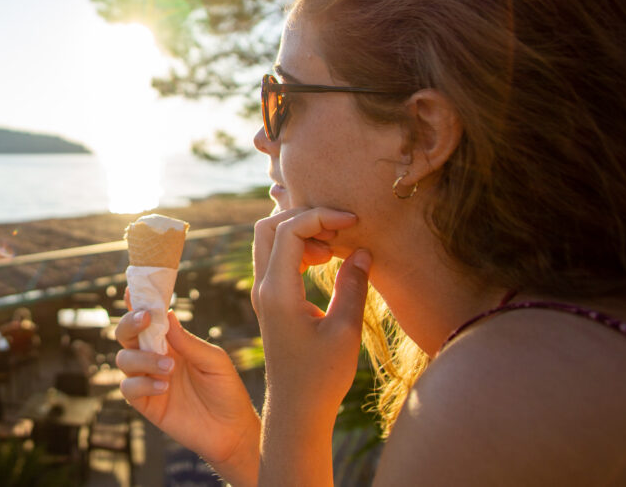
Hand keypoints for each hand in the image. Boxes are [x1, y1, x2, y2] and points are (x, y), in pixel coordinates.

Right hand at [115, 296, 260, 486]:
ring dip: (143, 358)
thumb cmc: (227, 390)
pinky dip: (142, 383)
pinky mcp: (146, 403)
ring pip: (124, 359)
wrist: (232, 431)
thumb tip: (167, 315)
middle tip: (146, 319)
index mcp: (172, 342)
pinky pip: (129, 387)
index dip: (137, 302)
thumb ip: (188, 342)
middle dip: (130, 323)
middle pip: (126, 334)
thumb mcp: (214, 360)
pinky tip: (164, 387)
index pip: (148, 318)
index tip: (132, 289)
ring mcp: (148, 379)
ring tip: (169, 368)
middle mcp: (155, 357)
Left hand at [251, 207, 371, 484]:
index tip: (352, 221)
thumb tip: (362, 250)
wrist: (297, 408)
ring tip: (335, 246)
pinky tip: (326, 260)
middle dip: (305, 217)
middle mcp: (263, 287)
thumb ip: (352, 285)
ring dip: (301, 232)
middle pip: (269, 227)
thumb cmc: (322, 377)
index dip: (320, 216)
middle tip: (340, 229)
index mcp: (277, 292)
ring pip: (270, 240)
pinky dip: (299, 248)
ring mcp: (263, 293)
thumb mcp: (345, 330)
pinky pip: (276, 258)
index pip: (288, 231)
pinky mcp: (270, 300)